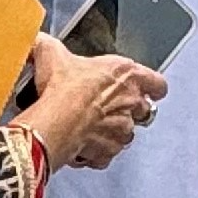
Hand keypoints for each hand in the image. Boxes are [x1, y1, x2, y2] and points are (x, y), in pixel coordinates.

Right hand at [14, 32, 163, 170]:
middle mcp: (131, 103)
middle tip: (108, 109)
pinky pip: (106, 154)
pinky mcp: (109, 151)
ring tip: (88, 127)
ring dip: (110, 133)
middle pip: (144, 111)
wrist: (57, 119)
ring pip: (125, 135)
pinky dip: (95, 152)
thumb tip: (40, 42)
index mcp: (127, 75)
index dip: (152, 87)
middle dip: (129, 111)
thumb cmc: (63, 87)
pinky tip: (79, 144)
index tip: (148, 89)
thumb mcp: (51, 54)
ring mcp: (123, 130)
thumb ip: (49, 45)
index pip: (157, 84)